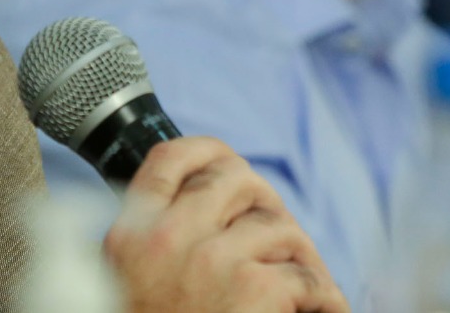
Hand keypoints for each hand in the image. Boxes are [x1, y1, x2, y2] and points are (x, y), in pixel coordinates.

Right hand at [104, 136, 348, 312]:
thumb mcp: (126, 279)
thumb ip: (154, 238)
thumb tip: (209, 208)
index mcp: (131, 235)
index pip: (170, 160)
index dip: (207, 153)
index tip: (227, 164)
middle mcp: (168, 238)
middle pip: (237, 180)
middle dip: (266, 203)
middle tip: (281, 236)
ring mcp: (212, 261)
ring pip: (280, 227)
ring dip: (299, 256)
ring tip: (306, 284)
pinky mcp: (254, 290)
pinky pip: (306, 275)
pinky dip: (323, 298)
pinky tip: (324, 312)